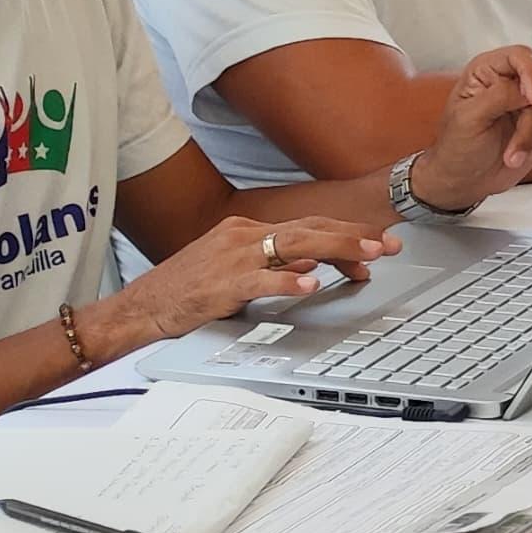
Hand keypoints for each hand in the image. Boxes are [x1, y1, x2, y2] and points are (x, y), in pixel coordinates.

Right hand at [104, 214, 398, 343]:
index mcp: (249, 231)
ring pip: (294, 246)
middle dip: (354, 237)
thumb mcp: (235, 269)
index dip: (346, 233)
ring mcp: (233, 258)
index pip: (308, 226)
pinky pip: (260, 280)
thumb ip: (273, 265)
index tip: (378, 241)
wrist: (142, 306)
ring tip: (367, 258)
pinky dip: (287, 280)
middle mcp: (244, 236)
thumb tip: (315, 267)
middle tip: (389, 245)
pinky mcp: (222, 284)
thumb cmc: (188, 290)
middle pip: (310, 229)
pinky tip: (310, 283)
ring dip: (336, 250)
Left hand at [406, 46, 531, 210]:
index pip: (521, 57)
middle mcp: (515, 79)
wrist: (465, 178)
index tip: (531, 101)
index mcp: (489, 70)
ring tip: (519, 155)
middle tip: (513, 149)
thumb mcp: (469, 119)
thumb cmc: (457, 147)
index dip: (531, 76)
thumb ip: (501, 96)